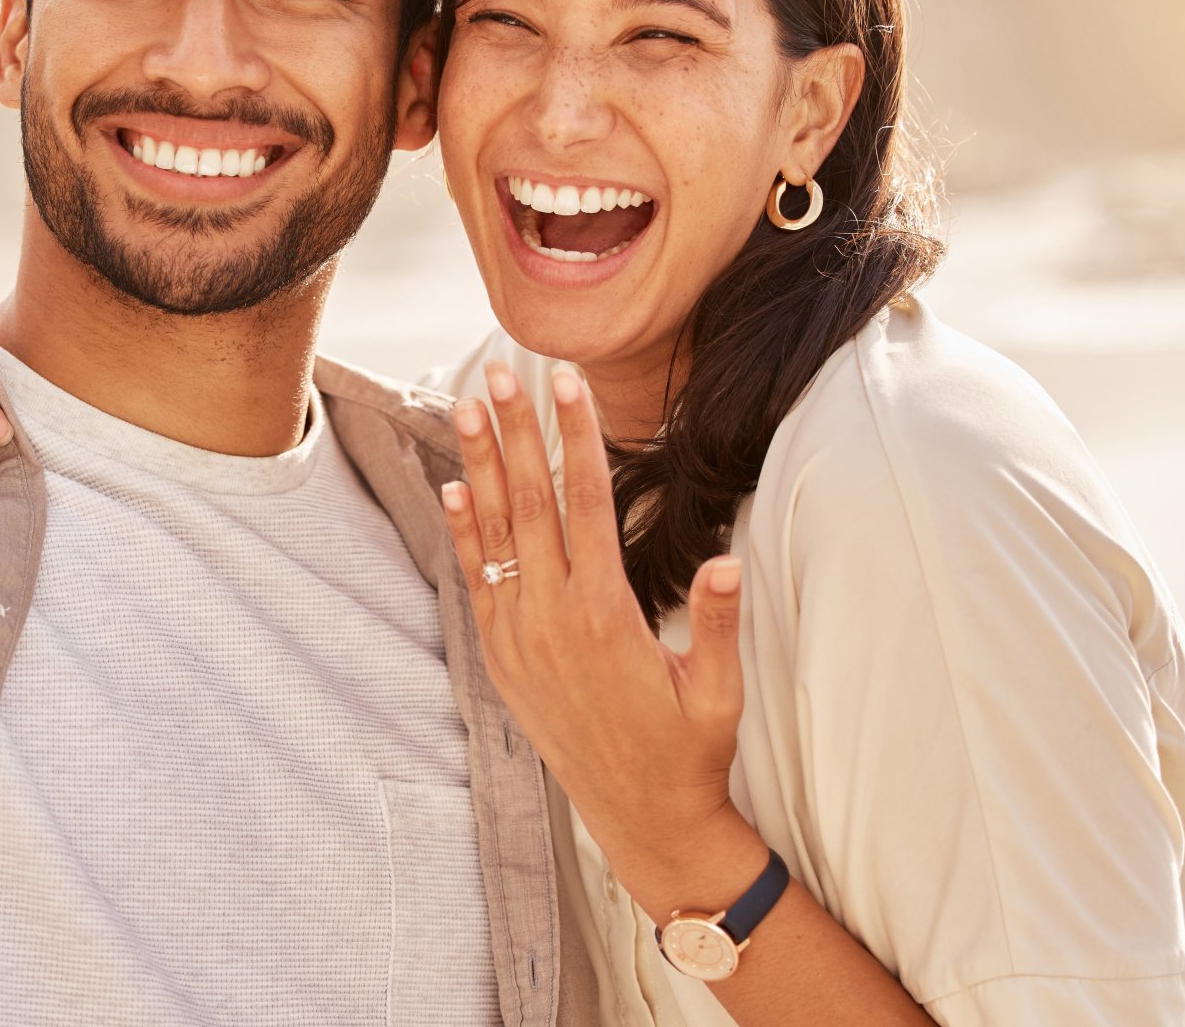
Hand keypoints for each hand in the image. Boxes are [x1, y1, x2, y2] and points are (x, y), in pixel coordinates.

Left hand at [441, 360, 760, 919]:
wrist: (641, 816)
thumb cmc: (690, 749)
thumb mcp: (720, 689)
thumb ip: (720, 621)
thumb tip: (729, 558)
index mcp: (607, 614)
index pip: (587, 503)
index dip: (577, 437)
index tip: (568, 383)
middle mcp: (553, 618)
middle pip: (530, 501)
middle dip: (517, 430)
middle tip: (500, 368)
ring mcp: (519, 637)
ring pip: (495, 533)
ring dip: (481, 465)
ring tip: (468, 406)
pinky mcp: (502, 658)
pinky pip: (477, 581)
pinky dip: (465, 531)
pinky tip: (456, 487)